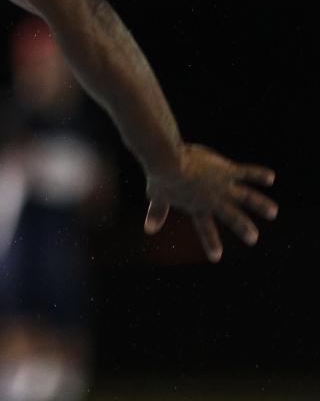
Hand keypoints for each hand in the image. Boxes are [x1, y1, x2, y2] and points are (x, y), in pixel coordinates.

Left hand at [144, 142, 277, 261]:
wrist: (170, 163)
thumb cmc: (161, 177)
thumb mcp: (157, 195)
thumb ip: (157, 212)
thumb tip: (148, 230)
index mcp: (196, 207)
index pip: (204, 228)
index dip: (210, 242)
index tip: (216, 257)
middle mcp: (213, 200)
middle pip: (231, 216)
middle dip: (243, 228)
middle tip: (253, 238)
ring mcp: (222, 186)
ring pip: (246, 197)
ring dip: (260, 204)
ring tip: (272, 211)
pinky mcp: (227, 171)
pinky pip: (246, 173)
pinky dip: (258, 174)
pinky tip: (270, 177)